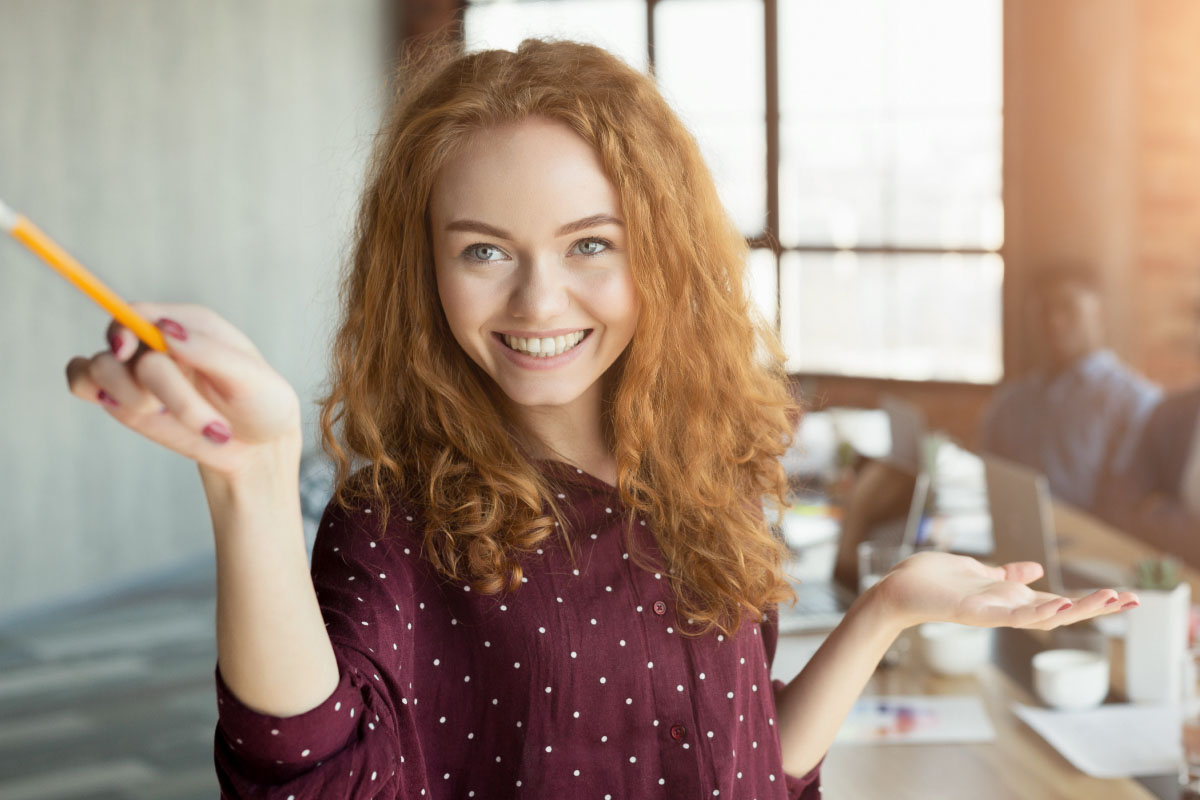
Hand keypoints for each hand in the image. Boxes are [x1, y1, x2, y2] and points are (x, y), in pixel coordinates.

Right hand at [65, 302, 302, 481]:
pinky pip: (80, 382)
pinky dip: (94, 394)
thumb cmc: (261, 404)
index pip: (139, 311)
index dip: (125, 327)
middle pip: (120, 345)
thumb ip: (209, 352)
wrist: (258, 447)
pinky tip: (137, 411)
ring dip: (137, 401)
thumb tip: (165, 328)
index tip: (130, 350)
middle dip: (159, 388)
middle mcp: (157, 342)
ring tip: (185, 423)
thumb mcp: (249, 378)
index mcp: (189, 325)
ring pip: (99, 368)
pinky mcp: (121, 399)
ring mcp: (135, 370)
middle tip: (204, 422)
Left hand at [872, 551, 1139, 630]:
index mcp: (1008, 597)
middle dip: (1094, 608)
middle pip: (1058, 613)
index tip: (1124, 596)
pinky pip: (1007, 615)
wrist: (894, 590)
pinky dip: (1033, 611)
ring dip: (1074, 609)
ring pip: (1039, 617)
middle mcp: (1004, 608)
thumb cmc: (931, 580)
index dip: (1089, 601)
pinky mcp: (972, 611)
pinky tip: (1057, 604)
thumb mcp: (976, 571)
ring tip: (1106, 601)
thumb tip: (1036, 570)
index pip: (1057, 602)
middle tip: (1132, 601)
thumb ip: (1005, 574)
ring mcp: (990, 612)